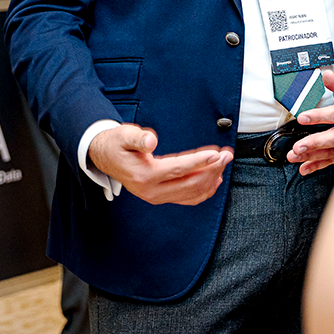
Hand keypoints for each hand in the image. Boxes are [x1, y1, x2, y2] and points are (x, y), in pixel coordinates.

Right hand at [88, 124, 232, 204]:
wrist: (105, 157)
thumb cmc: (116, 144)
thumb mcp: (123, 135)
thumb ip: (138, 137)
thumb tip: (152, 139)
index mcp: (144, 176)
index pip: (179, 170)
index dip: (200, 162)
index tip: (217, 154)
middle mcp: (151, 191)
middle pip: (190, 184)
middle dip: (212, 169)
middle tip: (227, 154)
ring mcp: (157, 197)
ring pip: (192, 193)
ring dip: (211, 178)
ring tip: (224, 162)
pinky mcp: (161, 197)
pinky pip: (188, 198)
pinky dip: (204, 190)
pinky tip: (214, 179)